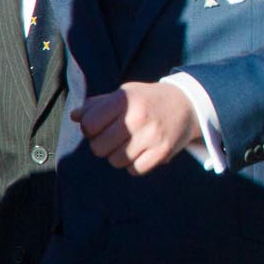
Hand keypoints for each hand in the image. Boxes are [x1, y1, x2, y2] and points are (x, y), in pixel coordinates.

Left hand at [72, 83, 199, 173]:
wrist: (188, 104)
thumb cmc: (148, 100)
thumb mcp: (125, 93)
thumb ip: (98, 104)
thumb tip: (75, 116)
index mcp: (125, 100)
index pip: (89, 124)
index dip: (89, 128)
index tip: (99, 126)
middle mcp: (137, 117)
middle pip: (99, 147)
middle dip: (102, 145)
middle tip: (113, 138)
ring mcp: (151, 136)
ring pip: (115, 161)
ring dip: (118, 156)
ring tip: (129, 145)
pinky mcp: (162, 151)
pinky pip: (135, 170)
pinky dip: (134, 165)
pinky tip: (141, 153)